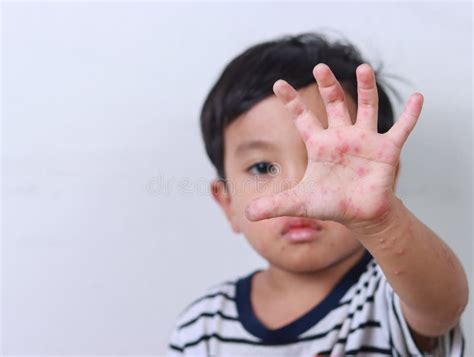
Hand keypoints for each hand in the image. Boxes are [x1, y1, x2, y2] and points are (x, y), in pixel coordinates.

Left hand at [245, 63, 422, 227]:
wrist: (360, 215)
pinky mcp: (387, 150)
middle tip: (319, 66)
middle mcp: (342, 137)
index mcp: (319, 145)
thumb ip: (273, 205)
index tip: (278, 83)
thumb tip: (246, 214)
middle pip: (334, 104)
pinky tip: (418, 97)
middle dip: (327, 86)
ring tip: (363, 68)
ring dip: (366, 88)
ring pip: (366, 108)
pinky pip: (402, 128)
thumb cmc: (331, 204)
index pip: (302, 117)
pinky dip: (411, 114)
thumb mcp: (299, 203)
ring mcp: (365, 141)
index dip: (291, 101)